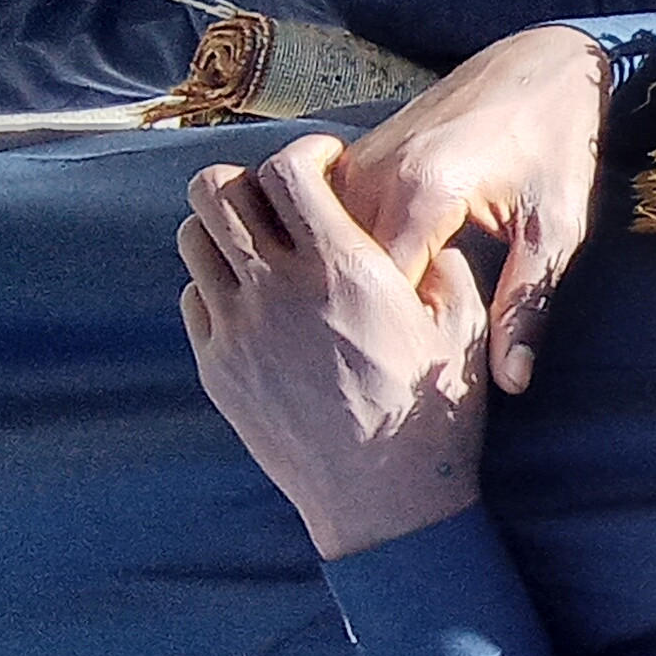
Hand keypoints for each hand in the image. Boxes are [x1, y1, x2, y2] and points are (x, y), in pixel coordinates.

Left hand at [180, 135, 489, 560]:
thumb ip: (442, 267)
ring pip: (192, 239)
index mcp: (343, 270)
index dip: (305, 151)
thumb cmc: (432, 414)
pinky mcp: (218, 368)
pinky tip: (258, 303)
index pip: (287, 169)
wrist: (385, 503)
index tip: (325, 164)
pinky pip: (194, 299)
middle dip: (246, 178)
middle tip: (279, 197)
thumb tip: (421, 237)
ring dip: (224, 228)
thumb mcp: (462, 329)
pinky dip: (217, 285)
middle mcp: (278, 291)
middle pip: (215, 190)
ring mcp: (237, 331)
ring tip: (262, 246)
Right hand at [332, 23, 604, 392]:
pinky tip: (374, 289)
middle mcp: (373, 174)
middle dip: (361, 320)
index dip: (391, 342)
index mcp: (422, 193)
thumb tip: (513, 381)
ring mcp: (355, 163)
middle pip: (336, 272)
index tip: (413, 374)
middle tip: (396, 360)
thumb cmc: (555, 148)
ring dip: (346, 288)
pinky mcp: (354, 160)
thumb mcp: (554, 231)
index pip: (374, 293)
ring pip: (322, 247)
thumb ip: (526, 305)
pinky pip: (326, 222)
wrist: (539, 68)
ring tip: (381, 331)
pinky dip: (342, 257)